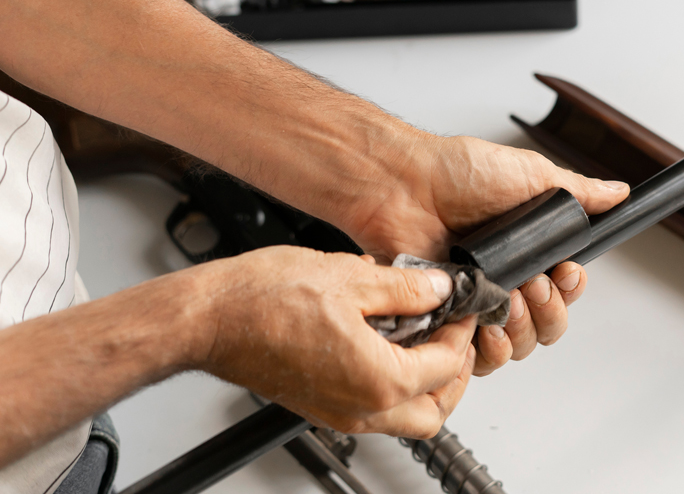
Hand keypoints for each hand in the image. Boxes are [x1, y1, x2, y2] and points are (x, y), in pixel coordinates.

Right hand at [195, 247, 476, 437]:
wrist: (209, 320)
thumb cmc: (263, 301)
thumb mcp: (352, 278)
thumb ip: (407, 289)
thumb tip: (439, 290)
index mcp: (378, 380)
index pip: (447, 366)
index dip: (462, 332)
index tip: (462, 308)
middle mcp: (361, 409)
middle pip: (435, 411)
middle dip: (454, 373)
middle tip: (453, 334)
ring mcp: (339, 413)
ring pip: (405, 417)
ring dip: (425, 384)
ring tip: (423, 338)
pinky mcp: (321, 406)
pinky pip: (374, 409)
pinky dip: (392, 383)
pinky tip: (384, 341)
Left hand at [309, 134, 627, 375]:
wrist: (404, 185)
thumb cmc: (457, 174)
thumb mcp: (530, 175)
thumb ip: (577, 193)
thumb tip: (617, 193)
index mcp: (526, 252)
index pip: (565, 291)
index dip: (571, 290)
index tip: (566, 272)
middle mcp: (504, 280)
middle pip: (548, 326)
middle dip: (549, 311)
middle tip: (531, 283)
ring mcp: (475, 302)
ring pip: (518, 345)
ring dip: (520, 328)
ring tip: (504, 297)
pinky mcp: (447, 319)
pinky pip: (475, 357)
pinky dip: (485, 348)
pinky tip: (482, 323)